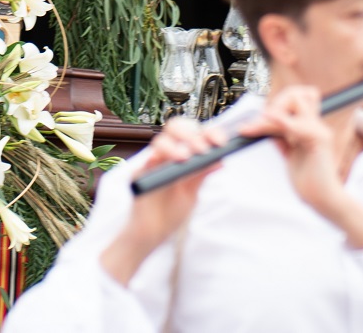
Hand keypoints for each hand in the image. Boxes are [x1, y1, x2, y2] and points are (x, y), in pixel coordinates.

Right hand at [100, 118, 222, 285]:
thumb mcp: (191, 193)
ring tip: (186, 157)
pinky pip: (147, 161)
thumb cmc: (171, 213)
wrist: (152, 234)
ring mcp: (152, 163)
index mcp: (181, 156)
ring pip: (161, 140)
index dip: (208, 132)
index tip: (222, 141)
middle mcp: (166, 155)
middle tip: (203, 148)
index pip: (194, 134)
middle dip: (191, 134)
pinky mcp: (139, 174)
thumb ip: (201, 175)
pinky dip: (157, 157)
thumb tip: (220, 160)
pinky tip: (168, 160)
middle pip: (175, 128)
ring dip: (175, 144)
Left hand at [243, 86, 362, 247]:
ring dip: (271, 116)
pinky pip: (298, 124)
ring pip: (295, 104)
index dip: (280, 102)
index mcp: (310, 126)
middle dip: (274, 103)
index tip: (263, 120)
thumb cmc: (309, 180)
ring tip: (252, 128)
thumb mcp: (291, 153)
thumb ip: (282, 137)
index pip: (299, 97)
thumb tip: (265, 122)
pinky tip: (268, 118)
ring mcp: (319, 131)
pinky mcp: (319, 141)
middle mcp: (316, 124)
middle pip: (296, 94)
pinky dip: (281, 120)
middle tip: (258, 123)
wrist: (323, 200)